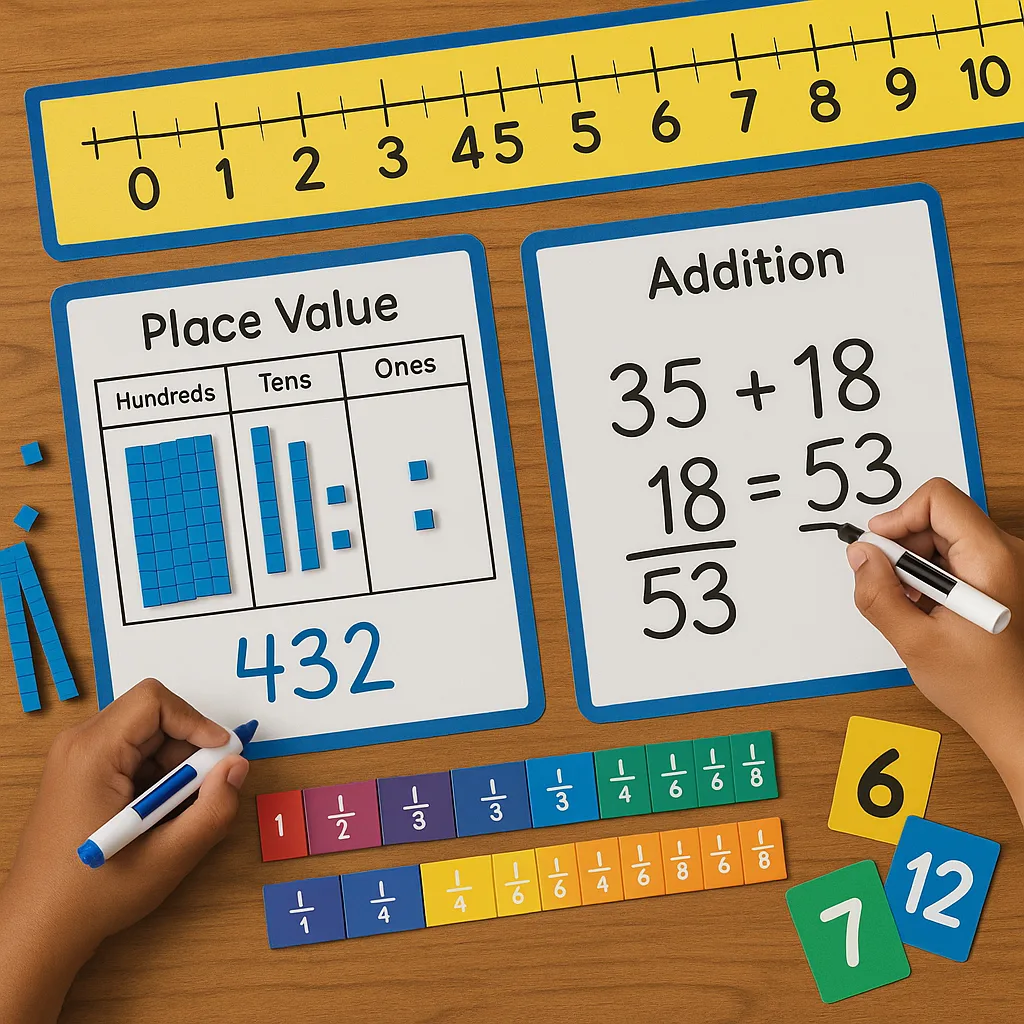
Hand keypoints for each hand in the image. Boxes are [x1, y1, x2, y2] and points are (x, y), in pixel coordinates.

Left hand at [0, 680, 247, 1023]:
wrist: (38, 929)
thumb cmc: (94, 895)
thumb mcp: (168, 857)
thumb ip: (213, 809)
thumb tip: (237, 767)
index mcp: (92, 753)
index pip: (153, 701)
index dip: (196, 721)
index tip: (220, 756)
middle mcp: (78, 745)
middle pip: (152, 717)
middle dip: (187, 749)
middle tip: (201, 792)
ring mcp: (76, 759)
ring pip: (145, 737)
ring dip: (174, 767)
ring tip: (174, 815)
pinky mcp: (80, 774)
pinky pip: (132, 755)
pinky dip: (156, 778)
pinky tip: (154, 818)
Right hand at [847, 478, 1023, 817]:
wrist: (1019, 720)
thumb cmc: (983, 688)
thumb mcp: (915, 642)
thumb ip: (878, 594)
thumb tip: (860, 556)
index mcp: (992, 560)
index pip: (938, 499)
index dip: (898, 517)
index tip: (877, 549)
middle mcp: (1006, 555)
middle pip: (938, 518)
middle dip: (902, 547)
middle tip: (887, 586)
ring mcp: (1006, 567)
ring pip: (943, 539)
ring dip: (914, 566)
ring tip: (910, 606)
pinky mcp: (1000, 581)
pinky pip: (955, 559)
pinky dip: (931, 578)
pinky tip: (926, 611)